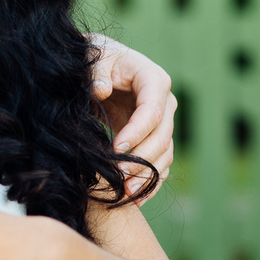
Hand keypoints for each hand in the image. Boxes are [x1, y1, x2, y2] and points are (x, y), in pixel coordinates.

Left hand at [88, 34, 175, 203]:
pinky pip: (160, 163)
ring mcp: (163, 122)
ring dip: (147, 175)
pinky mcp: (156, 138)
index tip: (115, 149)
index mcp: (153, 79)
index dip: (137, 132)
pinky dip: (150, 182)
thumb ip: (97, 73)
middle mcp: (165, 101)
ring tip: (125, 193)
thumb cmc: (96, 59)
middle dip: (142, 159)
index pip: (153, 110)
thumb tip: (103, 89)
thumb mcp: (94, 59)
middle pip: (163, 136)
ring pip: (164, 153)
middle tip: (118, 177)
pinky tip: (135, 199)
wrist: (99, 67)